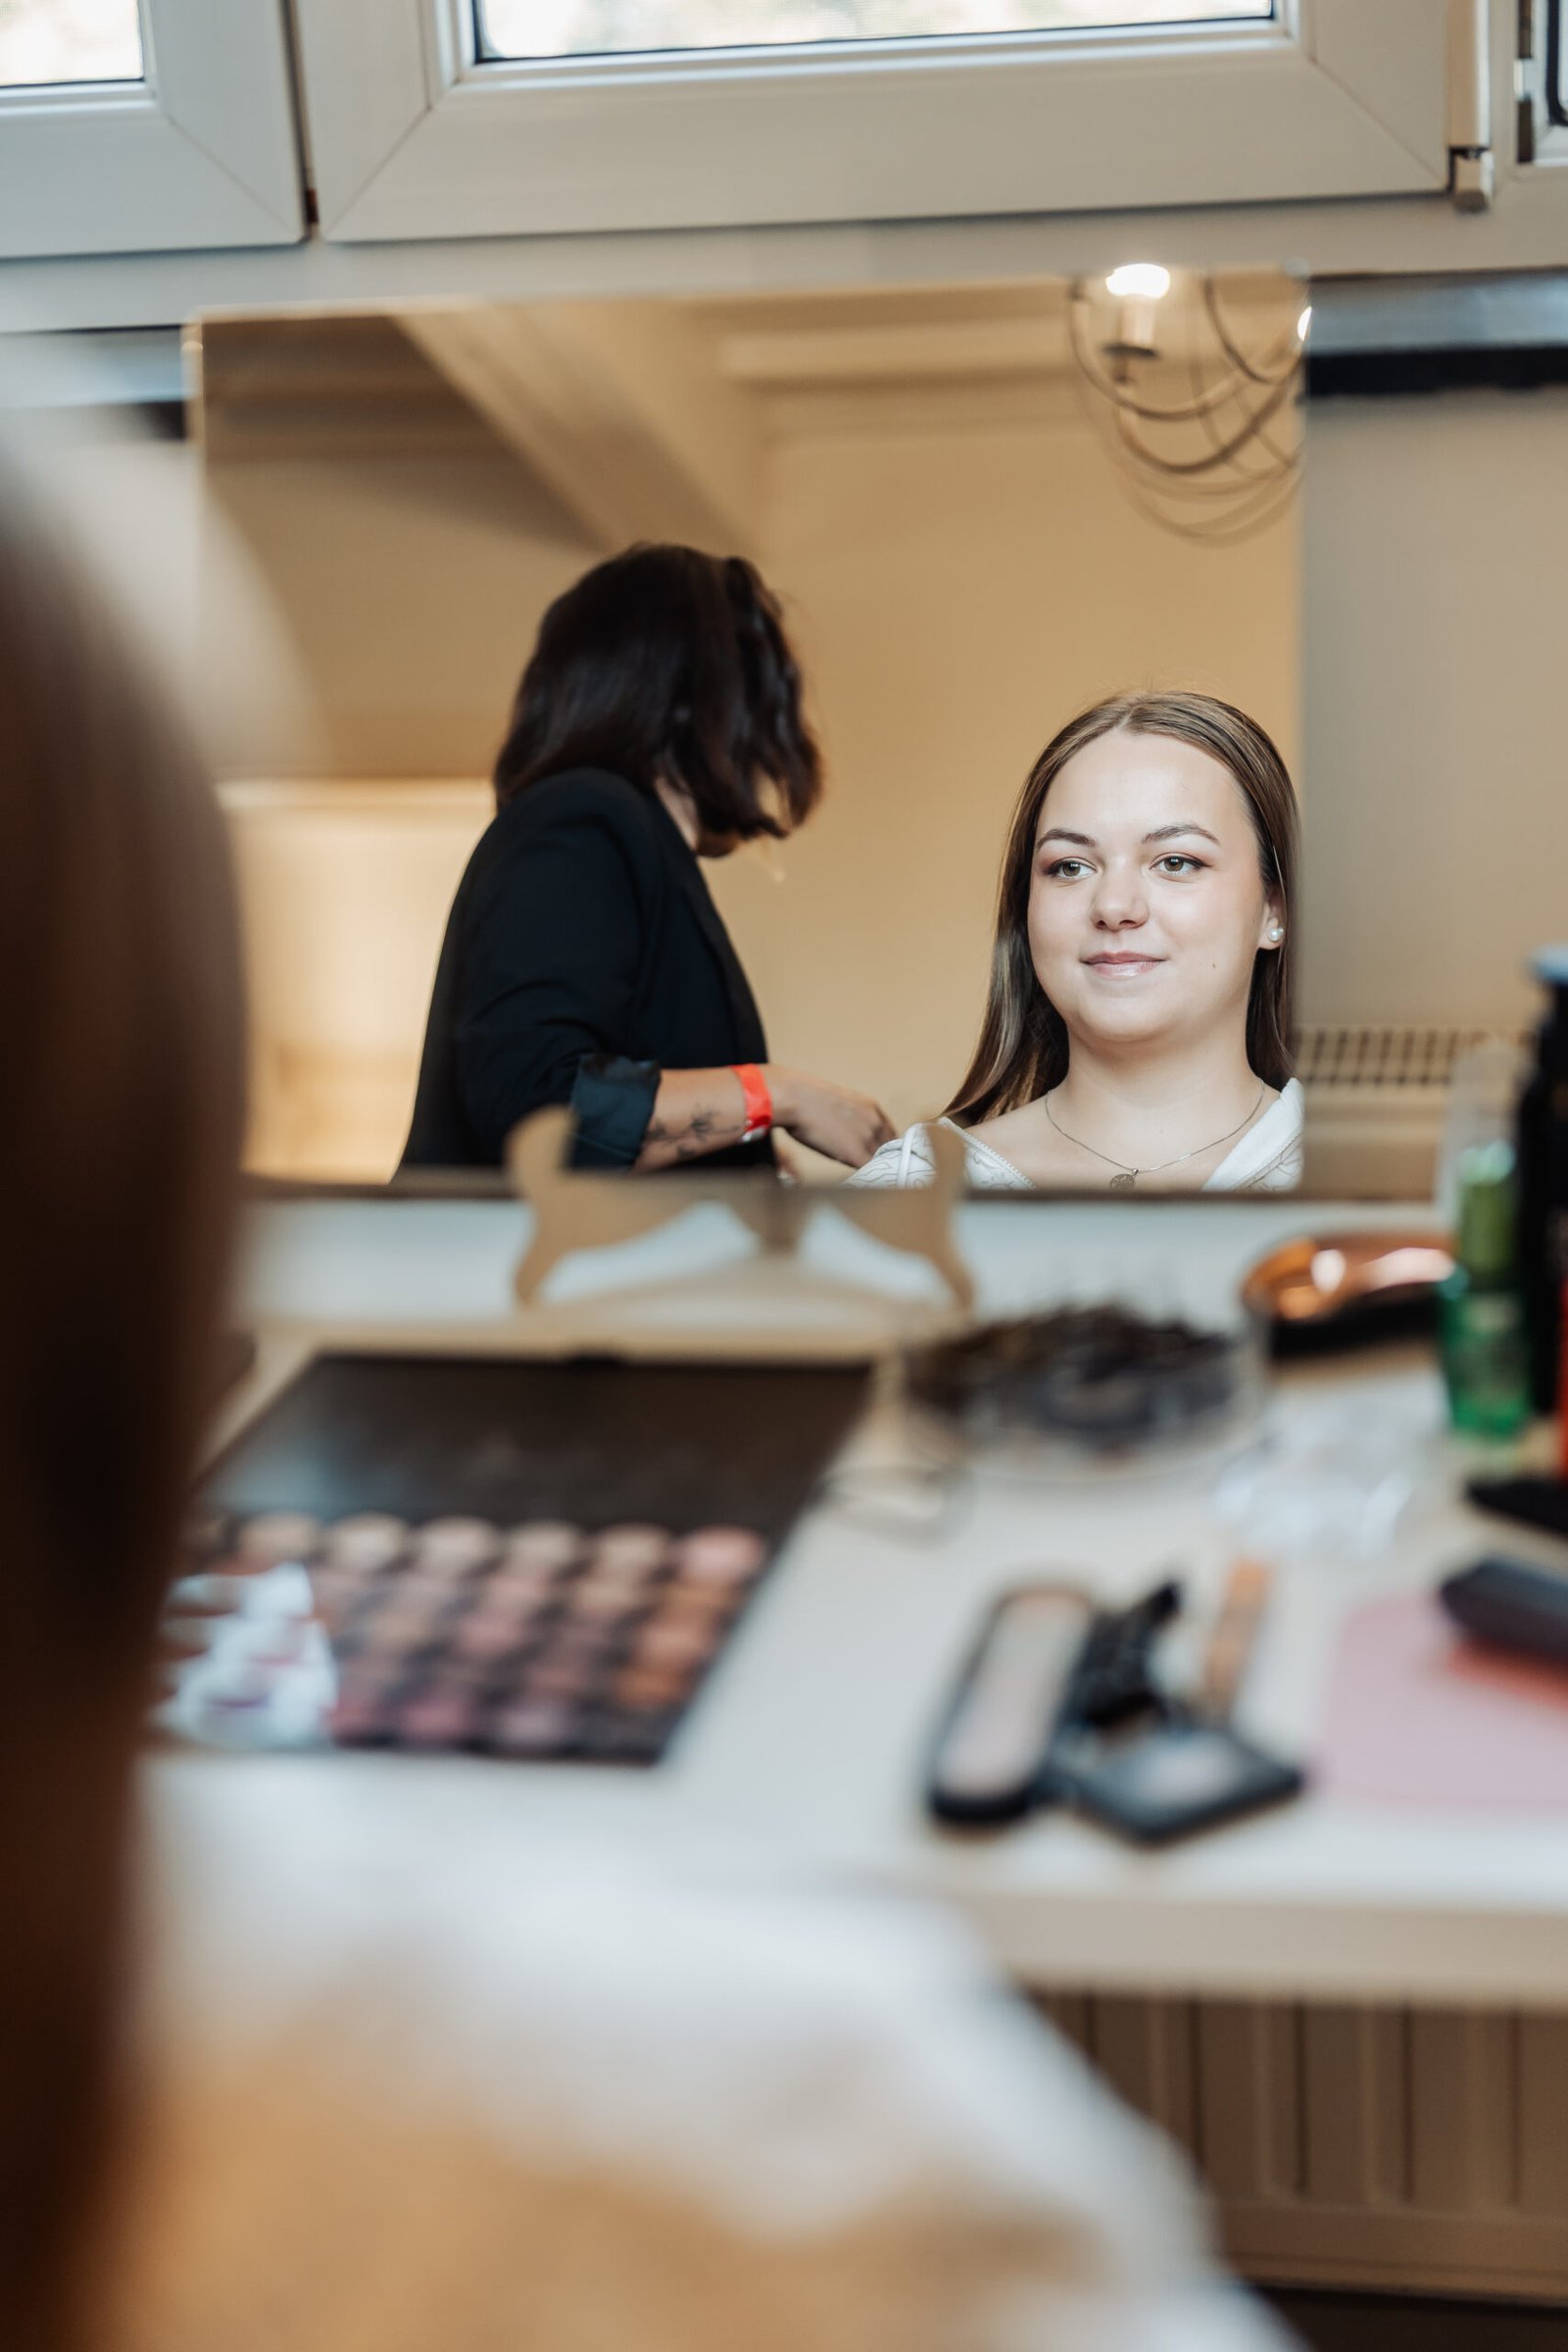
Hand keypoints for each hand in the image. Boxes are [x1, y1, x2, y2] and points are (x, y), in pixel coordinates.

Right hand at [767, 1067, 894, 1168]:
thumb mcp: (840, 1103)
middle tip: (871, 1169)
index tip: (878, 1155)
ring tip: (863, 1177)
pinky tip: (856, 1181)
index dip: (883, 1146)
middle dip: (880, 1159)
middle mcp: (875, 1123)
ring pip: (879, 1162)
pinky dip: (864, 1178)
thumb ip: (852, 1118)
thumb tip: (848, 1132)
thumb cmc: (807, 1098)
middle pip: (888, 1149)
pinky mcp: (856, 1155)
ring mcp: (868, 1139)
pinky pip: (868, 1172)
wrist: (797, 1099)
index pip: (889, 1134)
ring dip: (872, 1170)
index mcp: (872, 1108)